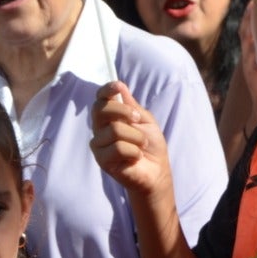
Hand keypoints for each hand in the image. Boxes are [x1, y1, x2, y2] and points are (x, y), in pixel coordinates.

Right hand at [89, 81, 172, 198]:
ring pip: (114, 130)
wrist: (157, 170)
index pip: (100, 98)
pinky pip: (118, 148)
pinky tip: (136, 157)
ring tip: (141, 146)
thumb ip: (132, 105)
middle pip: (101, 109)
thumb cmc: (151, 145)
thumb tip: (120, 87)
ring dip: (136, 137)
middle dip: (124, 112)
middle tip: (138, 120)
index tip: (118, 87)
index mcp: (110, 116)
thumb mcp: (145, 121)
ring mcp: (99, 144)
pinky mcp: (101, 160)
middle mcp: (100, 128)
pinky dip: (134, 151)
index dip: (106, 90)